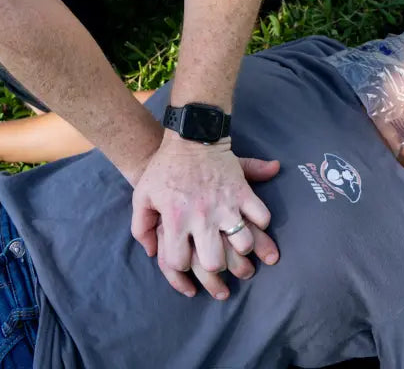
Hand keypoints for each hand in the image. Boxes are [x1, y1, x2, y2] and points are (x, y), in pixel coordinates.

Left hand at [131, 134, 279, 297]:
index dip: (180, 267)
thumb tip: (152, 252)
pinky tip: (252, 221)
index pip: (179, 262)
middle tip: (216, 257)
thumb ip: (141, 227)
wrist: (190, 135)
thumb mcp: (142, 195)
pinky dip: (261, 222)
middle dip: (215, 265)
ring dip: (242, 247)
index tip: (185, 258)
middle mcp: (202, 216)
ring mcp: (225, 204)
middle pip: (214, 262)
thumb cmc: (164, 168)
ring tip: (237, 244)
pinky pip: (262, 216)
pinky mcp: (243, 190)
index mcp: (175, 219)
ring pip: (243, 243)